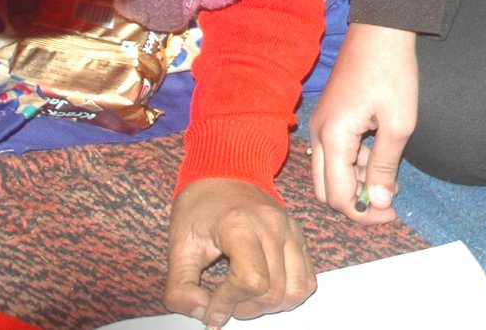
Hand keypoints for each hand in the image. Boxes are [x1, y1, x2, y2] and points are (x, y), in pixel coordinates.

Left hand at [164, 178, 314, 326]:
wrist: (223, 170)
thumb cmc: (200, 206)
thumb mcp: (177, 246)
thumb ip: (180, 287)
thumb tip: (204, 315)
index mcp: (241, 226)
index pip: (251, 282)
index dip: (228, 303)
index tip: (210, 304)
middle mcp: (272, 227)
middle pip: (275, 291)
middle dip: (245, 308)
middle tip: (224, 302)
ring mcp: (290, 231)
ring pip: (297, 290)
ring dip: (271, 305)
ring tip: (246, 298)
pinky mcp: (298, 236)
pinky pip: (308, 279)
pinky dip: (289, 294)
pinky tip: (265, 288)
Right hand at [308, 22, 415, 223]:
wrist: (381, 29)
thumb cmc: (392, 72)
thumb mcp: (398, 123)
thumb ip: (385, 166)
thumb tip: (379, 202)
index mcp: (333, 138)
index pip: (339, 196)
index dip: (366, 212)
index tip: (393, 213)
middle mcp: (318, 134)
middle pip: (327, 190)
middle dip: (356, 203)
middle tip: (389, 202)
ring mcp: (321, 124)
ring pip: (329, 173)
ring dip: (355, 182)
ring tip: (390, 176)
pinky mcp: (328, 117)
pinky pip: (333, 153)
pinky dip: (353, 163)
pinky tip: (380, 156)